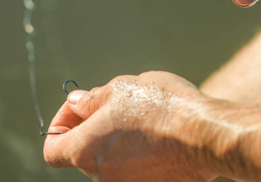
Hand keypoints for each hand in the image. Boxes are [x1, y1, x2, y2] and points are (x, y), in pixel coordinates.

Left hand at [43, 71, 216, 181]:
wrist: (207, 135)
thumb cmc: (163, 107)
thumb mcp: (121, 88)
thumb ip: (91, 100)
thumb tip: (77, 104)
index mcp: (86, 151)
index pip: (52, 148)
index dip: (60, 123)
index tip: (79, 107)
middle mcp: (101, 177)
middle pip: (84, 152)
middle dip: (94, 127)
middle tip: (118, 104)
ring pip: (111, 160)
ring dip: (118, 139)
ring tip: (145, 117)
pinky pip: (135, 169)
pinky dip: (139, 153)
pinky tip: (159, 134)